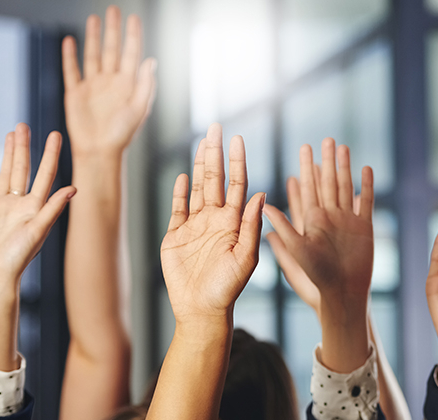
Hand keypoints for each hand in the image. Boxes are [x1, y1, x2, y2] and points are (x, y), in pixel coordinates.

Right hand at [0, 124, 75, 290]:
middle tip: (25, 124)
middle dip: (24, 146)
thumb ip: (53, 208)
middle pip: (23, 167)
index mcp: (36, 205)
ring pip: (5, 173)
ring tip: (11, 134)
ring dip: (7, 154)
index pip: (45, 173)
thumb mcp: (38, 231)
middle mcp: (20, 202)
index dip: (51, 154)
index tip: (55, 135)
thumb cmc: (19, 258)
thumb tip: (74, 188)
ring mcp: (1, 206)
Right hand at [62, 5, 155, 157]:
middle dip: (113, 29)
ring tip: (94, 18)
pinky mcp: (75, 93)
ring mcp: (93, 85)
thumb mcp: (140, 108)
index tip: (134, 17)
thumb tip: (152, 60)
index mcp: (129, 83)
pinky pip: (72, 70)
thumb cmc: (123, 133)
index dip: (133, 35)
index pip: (132, 53)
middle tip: (113, 9)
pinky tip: (70, 41)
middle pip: (112, 48)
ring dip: (92, 37)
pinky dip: (70, 56)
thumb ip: (146, 84)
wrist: (100, 150)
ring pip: (93, 55)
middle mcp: (111, 81)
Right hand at [160, 124, 264, 322]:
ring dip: (199, 165)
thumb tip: (261, 193)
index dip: (237, 161)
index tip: (238, 138)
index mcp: (234, 222)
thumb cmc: (229, 288)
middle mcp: (216, 219)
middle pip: (215, 178)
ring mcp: (195, 226)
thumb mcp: (246, 257)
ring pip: (198, 188)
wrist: (201, 310)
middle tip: (217, 127)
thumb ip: (251, 226)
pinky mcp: (175, 235)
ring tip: (202, 142)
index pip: (236, 183)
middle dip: (216, 153)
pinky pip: (177, 208)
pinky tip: (182, 175)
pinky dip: (179, 191)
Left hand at [264, 138, 373, 305]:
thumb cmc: (316, 276)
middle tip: (326, 139)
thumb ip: (283, 226)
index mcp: (312, 220)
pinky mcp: (364, 226)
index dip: (307, 167)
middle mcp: (330, 216)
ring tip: (343, 147)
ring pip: (346, 187)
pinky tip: (366, 169)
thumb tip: (263, 204)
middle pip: (328, 182)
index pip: (309, 188)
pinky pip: (365, 202)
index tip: (304, 148)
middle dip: (327, 161)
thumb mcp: (296, 250)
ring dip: (345, 167)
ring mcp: (348, 220)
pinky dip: (366, 186)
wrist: (343, 292)